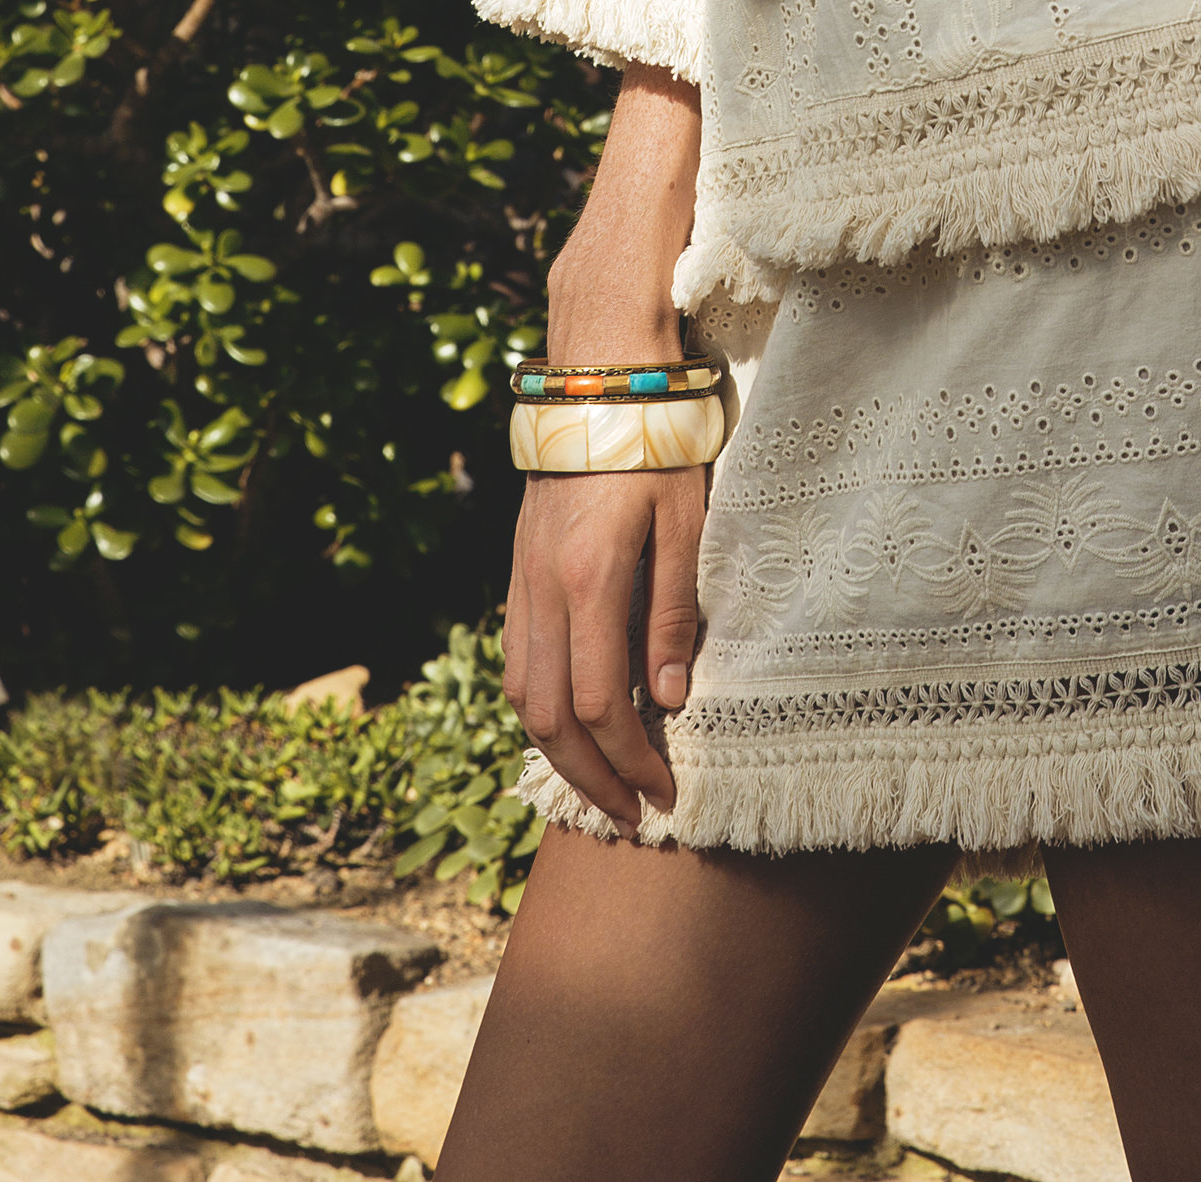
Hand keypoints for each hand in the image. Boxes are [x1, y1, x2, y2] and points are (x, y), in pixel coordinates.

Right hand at [503, 459, 708, 830]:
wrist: (598, 384)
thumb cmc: (657, 447)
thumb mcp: (685, 524)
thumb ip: (671, 613)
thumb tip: (667, 700)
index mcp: (589, 580)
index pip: (597, 706)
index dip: (628, 762)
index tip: (663, 795)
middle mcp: (543, 591)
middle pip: (547, 718)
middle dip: (588, 778)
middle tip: (629, 816)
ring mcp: (522, 582)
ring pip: (520, 694)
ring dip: (556, 752)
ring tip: (599, 784)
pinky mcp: (518, 573)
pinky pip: (515, 660)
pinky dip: (537, 707)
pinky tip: (568, 724)